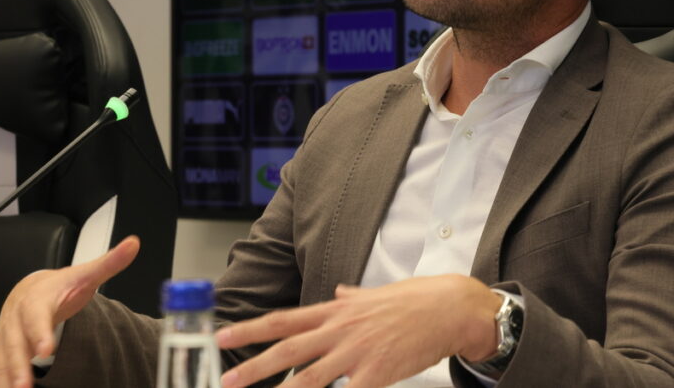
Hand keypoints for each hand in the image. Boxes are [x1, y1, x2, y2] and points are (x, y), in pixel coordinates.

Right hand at [0, 235, 139, 387]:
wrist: (32, 288)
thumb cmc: (60, 286)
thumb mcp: (85, 273)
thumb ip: (110, 263)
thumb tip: (132, 245)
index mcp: (37, 299)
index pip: (37, 315)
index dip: (40, 332)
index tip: (46, 349)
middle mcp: (16, 317)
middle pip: (15, 342)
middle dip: (19, 365)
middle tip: (25, 385)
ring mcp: (6, 334)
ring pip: (2, 357)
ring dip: (6, 377)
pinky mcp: (1, 348)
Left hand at [216, 274, 500, 387]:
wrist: (449, 307)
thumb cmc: (416, 300)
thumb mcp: (375, 294)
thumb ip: (352, 297)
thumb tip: (338, 293)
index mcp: (337, 311)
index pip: (284, 319)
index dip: (251, 329)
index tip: (223, 336)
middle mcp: (341, 329)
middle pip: (288, 349)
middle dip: (254, 366)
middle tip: (226, 379)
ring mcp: (358, 351)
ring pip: (309, 376)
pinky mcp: (377, 372)